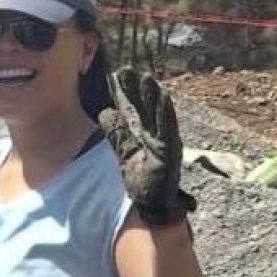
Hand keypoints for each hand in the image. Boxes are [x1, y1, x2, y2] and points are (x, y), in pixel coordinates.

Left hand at [98, 68, 196, 225]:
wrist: (154, 206)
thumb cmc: (143, 181)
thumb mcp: (125, 154)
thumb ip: (117, 135)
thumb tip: (106, 112)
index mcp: (145, 136)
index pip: (133, 111)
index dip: (126, 93)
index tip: (118, 75)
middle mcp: (156, 136)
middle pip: (145, 108)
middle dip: (137, 90)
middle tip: (127, 70)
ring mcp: (165, 143)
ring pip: (159, 115)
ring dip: (154, 97)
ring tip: (147, 78)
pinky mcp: (170, 152)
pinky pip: (169, 130)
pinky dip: (167, 114)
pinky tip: (165, 98)